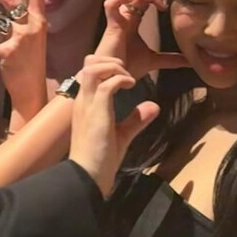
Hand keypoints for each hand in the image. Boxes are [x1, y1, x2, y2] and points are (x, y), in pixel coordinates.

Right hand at [68, 55, 158, 196]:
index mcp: (85, 104)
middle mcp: (83, 100)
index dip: (106, 65)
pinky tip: (132, 85)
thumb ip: (135, 119)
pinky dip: (121, 79)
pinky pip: (106, 85)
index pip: (88, 71)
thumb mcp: (121, 135)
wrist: (88, 177)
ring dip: (113, 67)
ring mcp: (88, 105)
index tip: (124, 75)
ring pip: (93, 68)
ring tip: (128, 77)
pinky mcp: (96, 112)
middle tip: (126, 71)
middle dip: (110, 60)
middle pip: (88, 63)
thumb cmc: (101, 160)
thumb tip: (153, 106)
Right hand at [97, 0, 186, 79]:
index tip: (169, 7)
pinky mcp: (112, 26)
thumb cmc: (127, 69)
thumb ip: (171, 59)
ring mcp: (119, 20)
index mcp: (134, 22)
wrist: (113, 81)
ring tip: (157, 2)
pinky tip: (134, 1)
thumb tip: (190, 61)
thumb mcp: (154, 61)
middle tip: (165, 3)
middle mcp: (126, 17)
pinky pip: (111, 4)